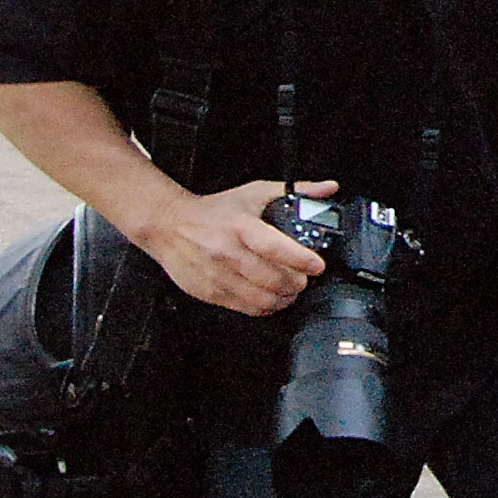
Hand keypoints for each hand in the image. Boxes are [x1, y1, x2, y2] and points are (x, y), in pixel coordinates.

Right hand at [138, 179, 335, 314]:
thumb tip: (329, 188)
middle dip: (297, 283)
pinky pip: (244, 308)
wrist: (168, 225)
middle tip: (305, 278)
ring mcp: (217, 276)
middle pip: (272, 280)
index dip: (301, 260)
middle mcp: (227, 253)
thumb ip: (296, 191)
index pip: (275, 248)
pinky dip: (264, 307)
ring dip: (284, 299)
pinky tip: (271, 298)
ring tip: (291, 290)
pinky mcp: (209, 293)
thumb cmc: (214, 210)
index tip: (317, 266)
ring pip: (260, 300)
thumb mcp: (255, 192)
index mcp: (240, 227)